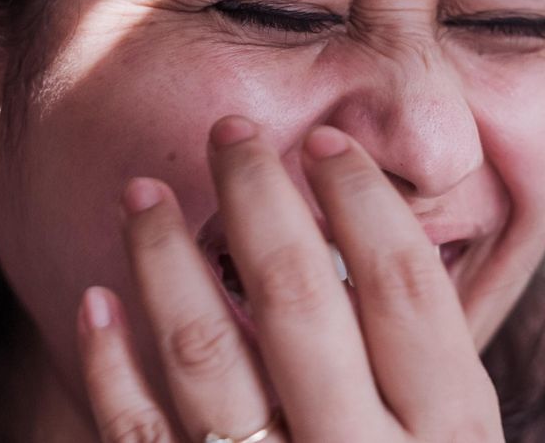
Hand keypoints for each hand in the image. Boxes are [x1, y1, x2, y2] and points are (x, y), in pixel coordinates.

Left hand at [77, 116, 504, 441]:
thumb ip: (423, 376)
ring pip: (206, 351)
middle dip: (260, 197)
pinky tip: (95, 302)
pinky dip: (109, 365)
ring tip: (142, 193)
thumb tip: (362, 244)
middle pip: (302, 297)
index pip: (402, 287)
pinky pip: (141, 434)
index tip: (326, 140)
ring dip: (165, 259)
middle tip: (231, 131)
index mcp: (449, 437)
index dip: (363, 200)